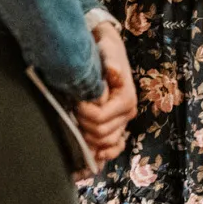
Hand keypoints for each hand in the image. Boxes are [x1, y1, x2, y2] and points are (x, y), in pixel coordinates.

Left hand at [76, 23, 136, 162]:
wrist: (109, 49)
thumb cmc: (107, 50)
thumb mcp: (108, 50)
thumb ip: (110, 61)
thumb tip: (113, 70)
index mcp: (127, 99)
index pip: (100, 118)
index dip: (84, 114)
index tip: (76, 101)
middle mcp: (128, 113)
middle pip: (101, 133)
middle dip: (83, 124)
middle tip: (74, 108)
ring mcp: (123, 121)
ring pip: (105, 143)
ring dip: (89, 137)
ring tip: (78, 121)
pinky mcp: (117, 125)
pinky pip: (115, 146)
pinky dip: (105, 152)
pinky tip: (95, 153)